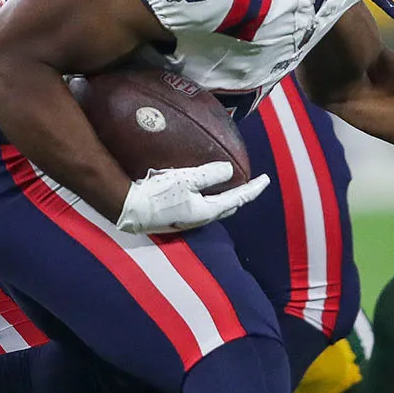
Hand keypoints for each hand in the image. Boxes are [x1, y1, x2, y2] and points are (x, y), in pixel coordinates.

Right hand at [116, 162, 269, 233]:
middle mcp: (200, 220)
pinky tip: (198, 191)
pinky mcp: (174, 218)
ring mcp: (186, 221)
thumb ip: (210, 175)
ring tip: (227, 186)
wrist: (127, 209)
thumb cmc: (157, 194)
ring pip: (213, 209)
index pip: (238, 199)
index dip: (253, 189)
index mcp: (207, 211)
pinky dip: (206, 198)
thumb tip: (229, 171)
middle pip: (227, 208)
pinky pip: (198, 207)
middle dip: (240, 197)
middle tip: (249, 184)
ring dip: (223, 199)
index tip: (266, 179)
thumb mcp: (186, 180)